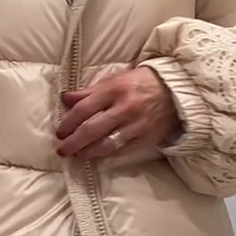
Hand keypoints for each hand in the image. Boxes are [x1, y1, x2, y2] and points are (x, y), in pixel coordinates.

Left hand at [56, 67, 179, 159]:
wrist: (176, 91)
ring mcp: (136, 125)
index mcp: (114, 90)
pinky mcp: (146, 139)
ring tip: (76, 155)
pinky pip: (122, 151)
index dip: (68, 122)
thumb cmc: (141, 82)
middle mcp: (125, 108)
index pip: (84, 109)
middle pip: (92, 130)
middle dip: (73, 142)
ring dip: (87, 152)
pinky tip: (97, 156)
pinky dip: (107, 155)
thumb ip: (89, 91)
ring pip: (106, 144)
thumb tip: (65, 99)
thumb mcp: (115, 80)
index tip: (59, 132)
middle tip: (62, 150)